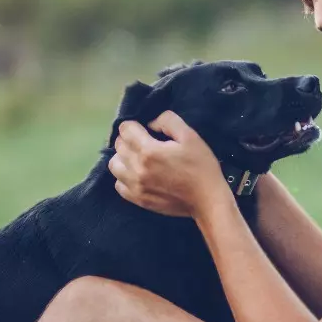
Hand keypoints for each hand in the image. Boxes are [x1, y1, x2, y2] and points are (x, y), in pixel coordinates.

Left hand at [108, 111, 227, 217]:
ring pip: (114, 165)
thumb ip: (167, 121)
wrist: (207, 200)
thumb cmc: (201, 166)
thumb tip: (151, 123)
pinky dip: (124, 176)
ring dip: (123, 157)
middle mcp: (137, 169)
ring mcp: (135, 186)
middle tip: (144, 141)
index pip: (125, 129)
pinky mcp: (138, 200)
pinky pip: (119, 184)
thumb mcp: (190, 136)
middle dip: (128, 139)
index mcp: (148, 151)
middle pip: (118, 146)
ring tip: (137, 158)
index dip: (134, 125)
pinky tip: (137, 174)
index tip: (145, 129)